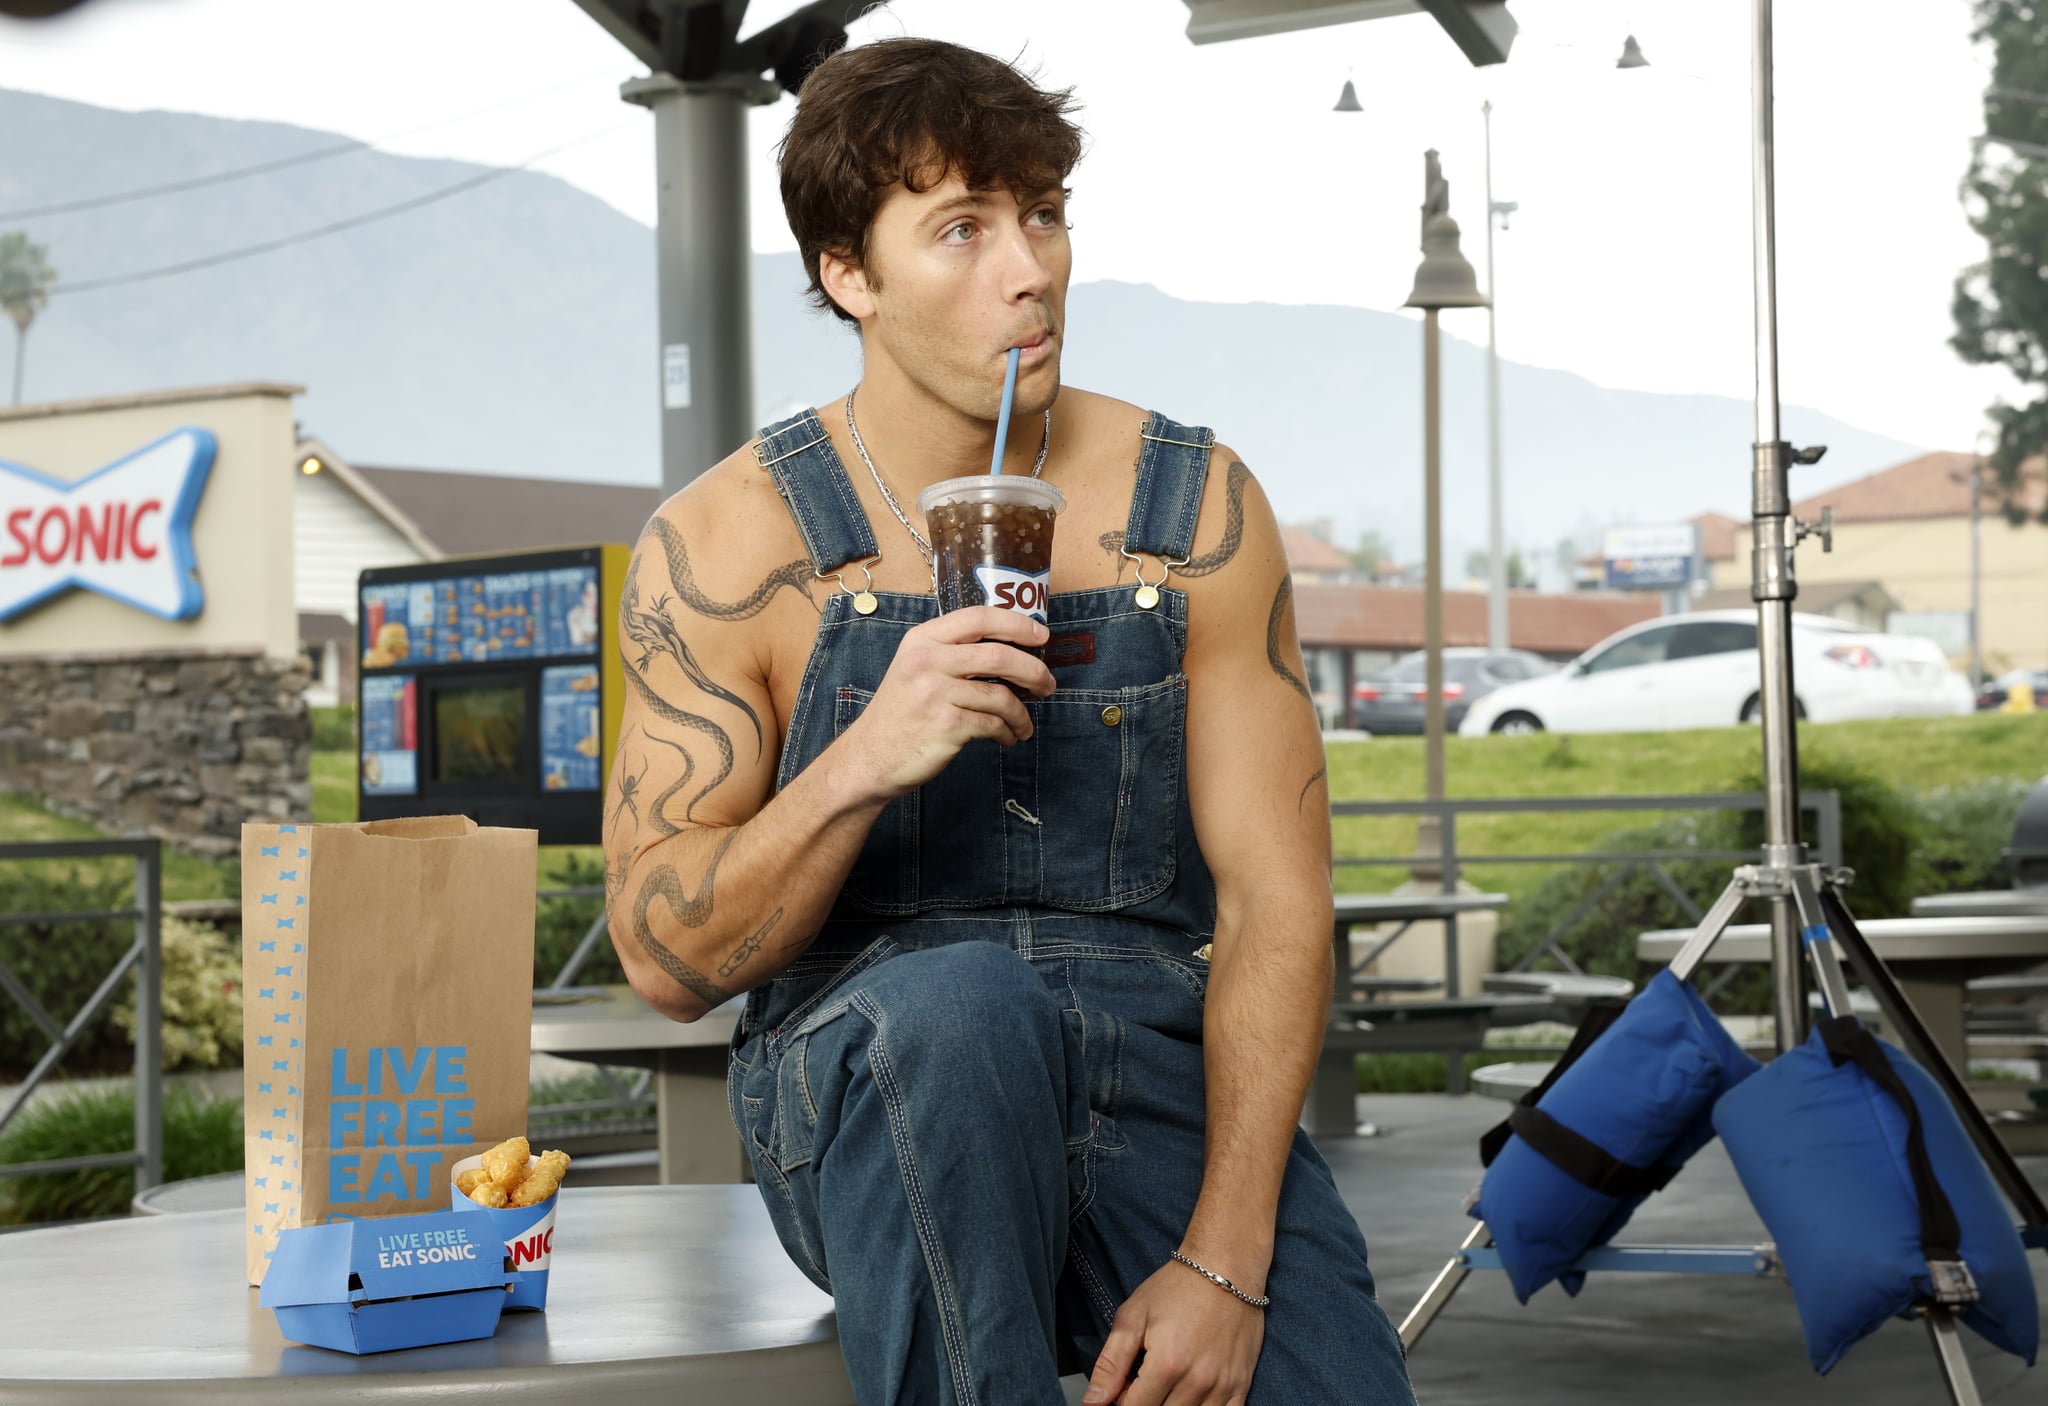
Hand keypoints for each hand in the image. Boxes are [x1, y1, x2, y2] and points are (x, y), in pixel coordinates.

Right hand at [837, 606, 1056, 799]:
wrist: (870, 756)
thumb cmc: (900, 713)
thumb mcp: (915, 668)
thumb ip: (952, 653)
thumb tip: (1011, 651)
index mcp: (922, 640)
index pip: (978, 618)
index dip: (1016, 624)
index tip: (1041, 635)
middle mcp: (927, 661)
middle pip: (999, 655)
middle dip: (1033, 670)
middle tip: (1047, 684)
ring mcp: (936, 694)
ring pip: (1001, 696)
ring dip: (1022, 713)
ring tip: (1025, 724)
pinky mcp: (946, 726)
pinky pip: (993, 724)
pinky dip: (1008, 732)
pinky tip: (1007, 737)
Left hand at [1083, 1256, 1265, 1404]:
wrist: (1226, 1266)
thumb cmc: (1177, 1287)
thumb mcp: (1133, 1316)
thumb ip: (1110, 1364)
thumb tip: (1093, 1403)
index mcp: (1168, 1363)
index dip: (1122, 1402)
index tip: (1123, 1386)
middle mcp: (1198, 1381)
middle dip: (1145, 1404)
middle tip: (1143, 1381)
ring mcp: (1224, 1385)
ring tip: (1165, 1383)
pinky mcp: (1242, 1384)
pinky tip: (1189, 1393)